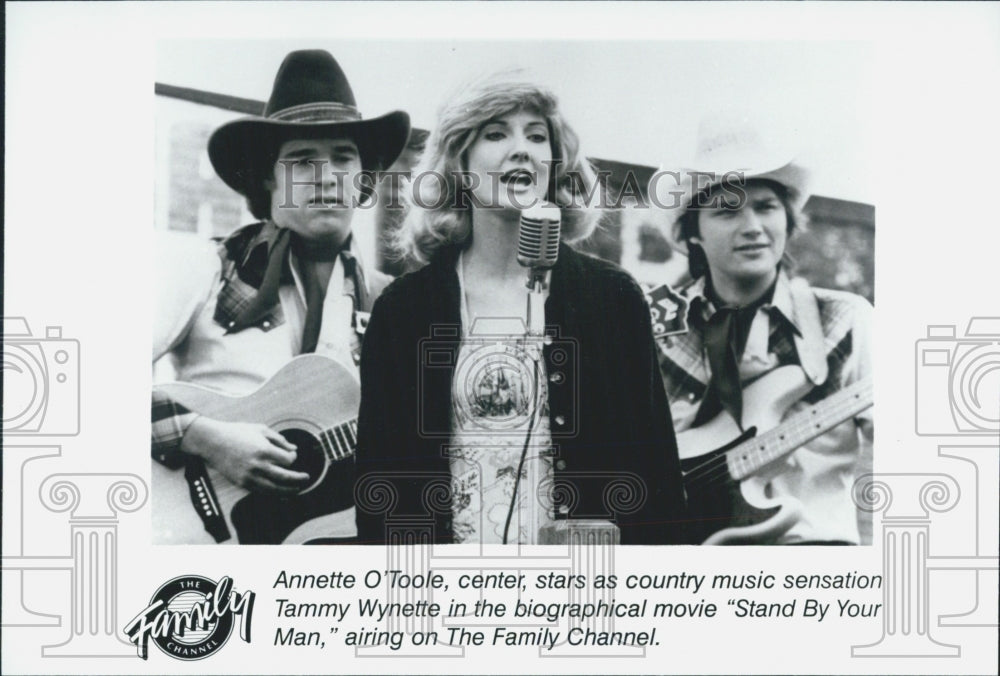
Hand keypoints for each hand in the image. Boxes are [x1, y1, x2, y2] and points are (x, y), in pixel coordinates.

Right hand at [181, 417, 310, 493]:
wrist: (212, 442)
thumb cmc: (236, 432)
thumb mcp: (260, 429)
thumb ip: (279, 440)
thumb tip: (294, 449)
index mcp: (264, 450)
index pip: (288, 461)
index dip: (293, 459)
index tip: (292, 457)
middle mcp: (258, 465)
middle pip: (285, 477)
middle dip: (298, 479)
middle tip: (306, 478)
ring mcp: (249, 476)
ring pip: (274, 489)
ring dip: (288, 490)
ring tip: (297, 489)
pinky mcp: (242, 483)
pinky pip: (262, 491)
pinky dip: (273, 493)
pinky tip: (280, 492)